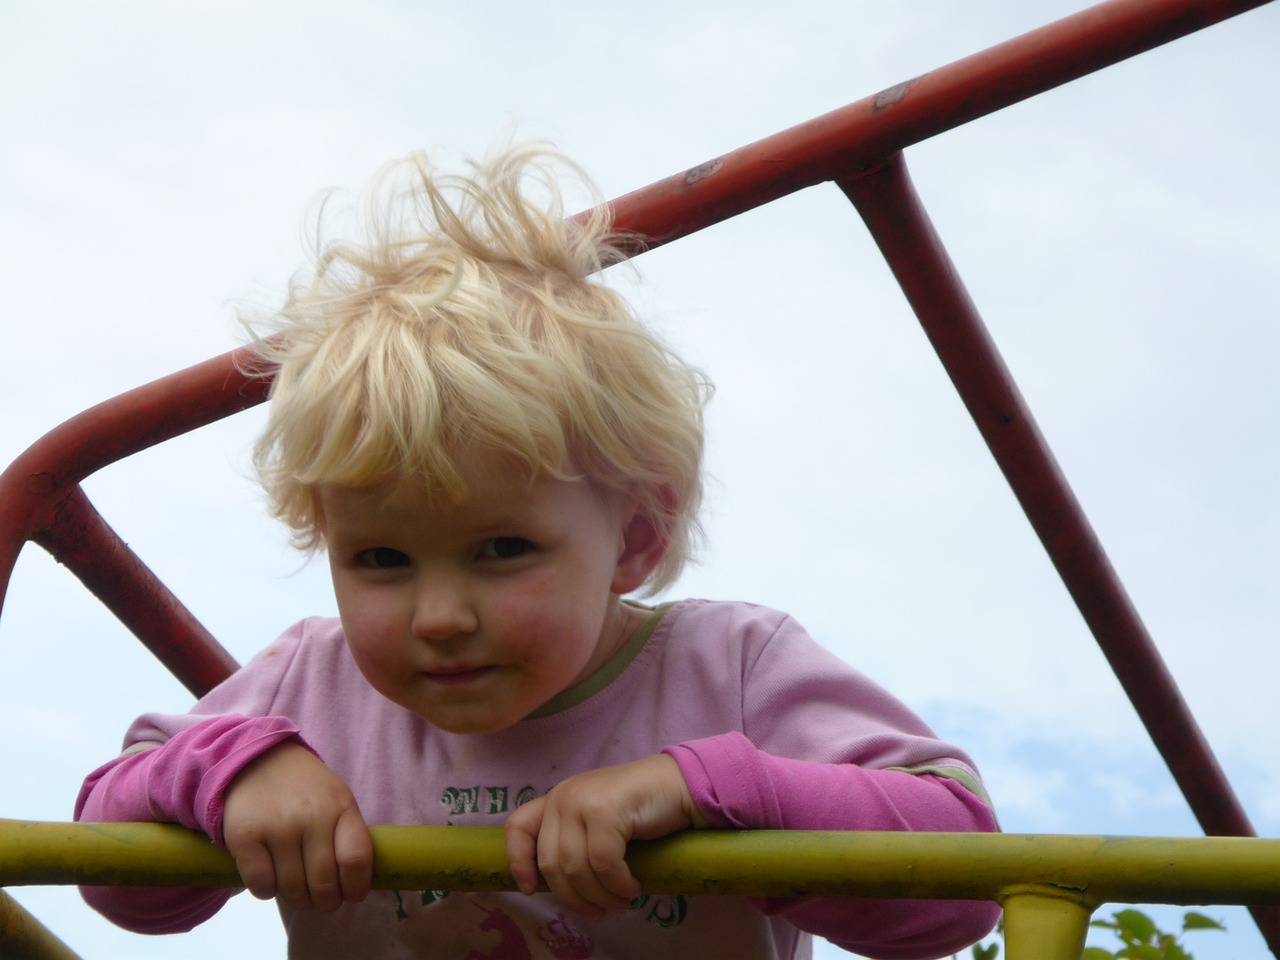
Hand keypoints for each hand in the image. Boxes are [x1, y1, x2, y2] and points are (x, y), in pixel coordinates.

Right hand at [222, 741, 371, 911]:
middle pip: (324, 884)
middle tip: (320, 899)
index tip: (351, 895)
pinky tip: (269, 875)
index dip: (356, 887)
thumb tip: (352, 887)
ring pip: (293, 890)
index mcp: (341, 806)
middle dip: (325, 902)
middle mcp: (311, 816)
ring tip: (297, 888)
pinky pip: (261, 885)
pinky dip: (267, 890)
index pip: (357, 859)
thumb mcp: (337, 800)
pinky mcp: (245, 837)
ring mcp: (278, 827)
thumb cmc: (304, 789)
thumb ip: (347, 836)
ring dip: (296, 898)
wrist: (256, 759)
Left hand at [503, 754, 703, 917]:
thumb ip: (574, 839)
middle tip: (600, 911)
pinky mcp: (606, 810)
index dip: (518, 862)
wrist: (679, 784)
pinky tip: (632, 887)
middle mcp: (563, 796)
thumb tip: (557, 886)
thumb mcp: (597, 821)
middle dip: (574, 897)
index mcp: (557, 798)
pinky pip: (603, 863)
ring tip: (621, 902)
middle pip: (550, 863)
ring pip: (576, 868)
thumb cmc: (641, 809)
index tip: (530, 889)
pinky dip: (618, 884)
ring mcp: (582, 800)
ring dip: (600, 896)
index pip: (517, 827)